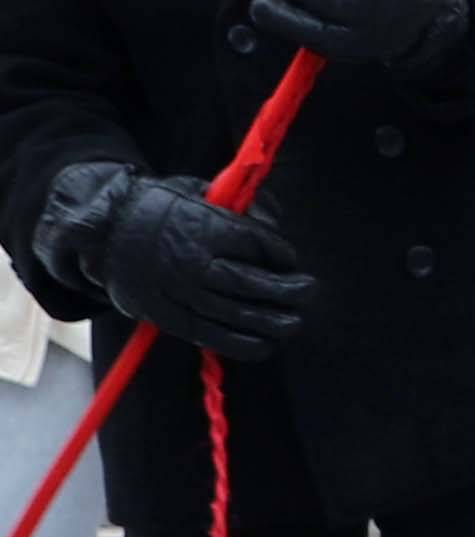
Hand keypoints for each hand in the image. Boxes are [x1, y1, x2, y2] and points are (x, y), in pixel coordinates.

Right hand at [35, 162, 309, 359]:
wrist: (104, 231)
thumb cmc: (163, 208)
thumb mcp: (201, 191)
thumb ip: (243, 207)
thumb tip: (276, 226)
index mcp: (200, 226)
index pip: (255, 243)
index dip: (280, 253)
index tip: (289, 259)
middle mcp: (189, 262)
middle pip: (248, 282)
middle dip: (286, 290)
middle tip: (309, 291)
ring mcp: (176, 292)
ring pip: (233, 314)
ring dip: (272, 322)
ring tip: (294, 321)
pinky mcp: (165, 315)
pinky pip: (210, 336)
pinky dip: (242, 345)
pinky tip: (266, 344)